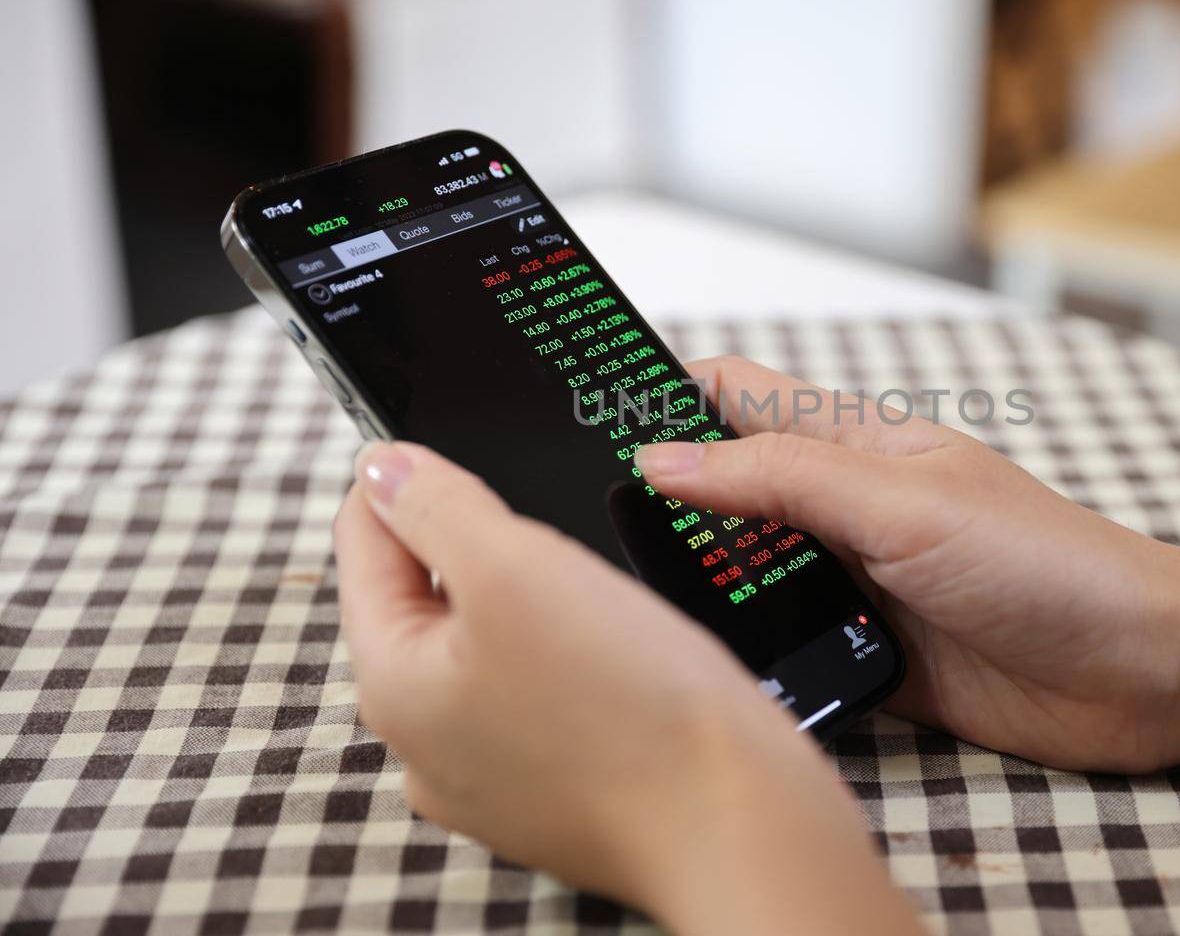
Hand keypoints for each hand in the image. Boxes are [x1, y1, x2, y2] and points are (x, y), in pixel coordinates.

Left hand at [333, 442, 926, 934]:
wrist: (737, 819)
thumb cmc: (630, 703)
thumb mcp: (517, 566)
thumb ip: (436, 506)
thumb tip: (382, 468)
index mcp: (393, 685)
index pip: (362, 544)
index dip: (409, 475)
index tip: (465, 440)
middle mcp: (425, 744)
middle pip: (425, 598)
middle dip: (479, 545)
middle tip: (553, 520)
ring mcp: (491, 778)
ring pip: (490, 648)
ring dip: (531, 602)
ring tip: (596, 588)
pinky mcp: (556, 792)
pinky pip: (541, 697)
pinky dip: (570, 658)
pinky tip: (620, 650)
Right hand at [638, 358, 1179, 820]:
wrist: (1139, 671)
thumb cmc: (1045, 563)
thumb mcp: (899, 504)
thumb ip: (780, 478)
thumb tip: (660, 456)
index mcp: (859, 446)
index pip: (743, 398)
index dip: (670, 390)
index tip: (588, 400)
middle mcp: (850, 510)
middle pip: (732, 491)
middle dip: (665, 500)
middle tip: (585, 522)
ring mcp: (860, 584)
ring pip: (749, 574)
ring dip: (703, 584)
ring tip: (631, 598)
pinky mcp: (871, 656)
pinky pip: (788, 648)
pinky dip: (750, 654)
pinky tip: (706, 667)